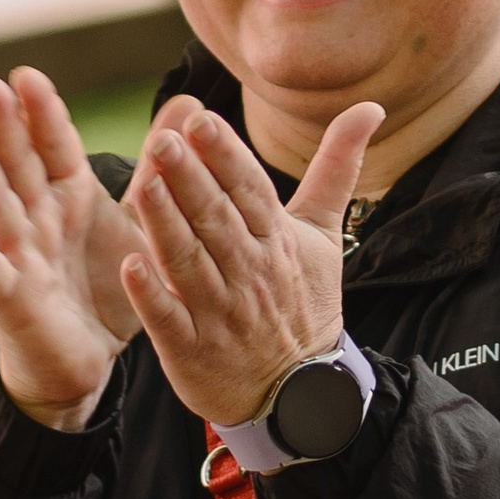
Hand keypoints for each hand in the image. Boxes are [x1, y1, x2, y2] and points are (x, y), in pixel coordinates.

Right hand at [0, 68, 139, 432]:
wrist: (86, 361)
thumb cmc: (104, 287)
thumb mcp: (139, 224)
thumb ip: (158, 170)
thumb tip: (190, 106)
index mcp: (68, 197)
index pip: (52, 146)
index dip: (40, 113)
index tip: (27, 75)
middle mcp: (37, 219)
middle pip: (17, 164)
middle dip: (3, 124)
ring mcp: (20, 256)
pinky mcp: (13, 299)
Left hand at [120, 98, 384, 430]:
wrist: (302, 391)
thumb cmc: (303, 300)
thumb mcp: (322, 234)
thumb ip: (336, 168)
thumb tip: (369, 107)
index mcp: (276, 240)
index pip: (250, 191)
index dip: (226, 157)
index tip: (201, 121)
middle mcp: (249, 273)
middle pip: (217, 220)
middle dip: (190, 179)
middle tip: (163, 140)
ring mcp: (220, 313)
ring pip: (190, 262)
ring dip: (166, 225)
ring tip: (144, 184)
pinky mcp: (192, 350)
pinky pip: (170, 320)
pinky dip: (151, 295)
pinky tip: (130, 264)